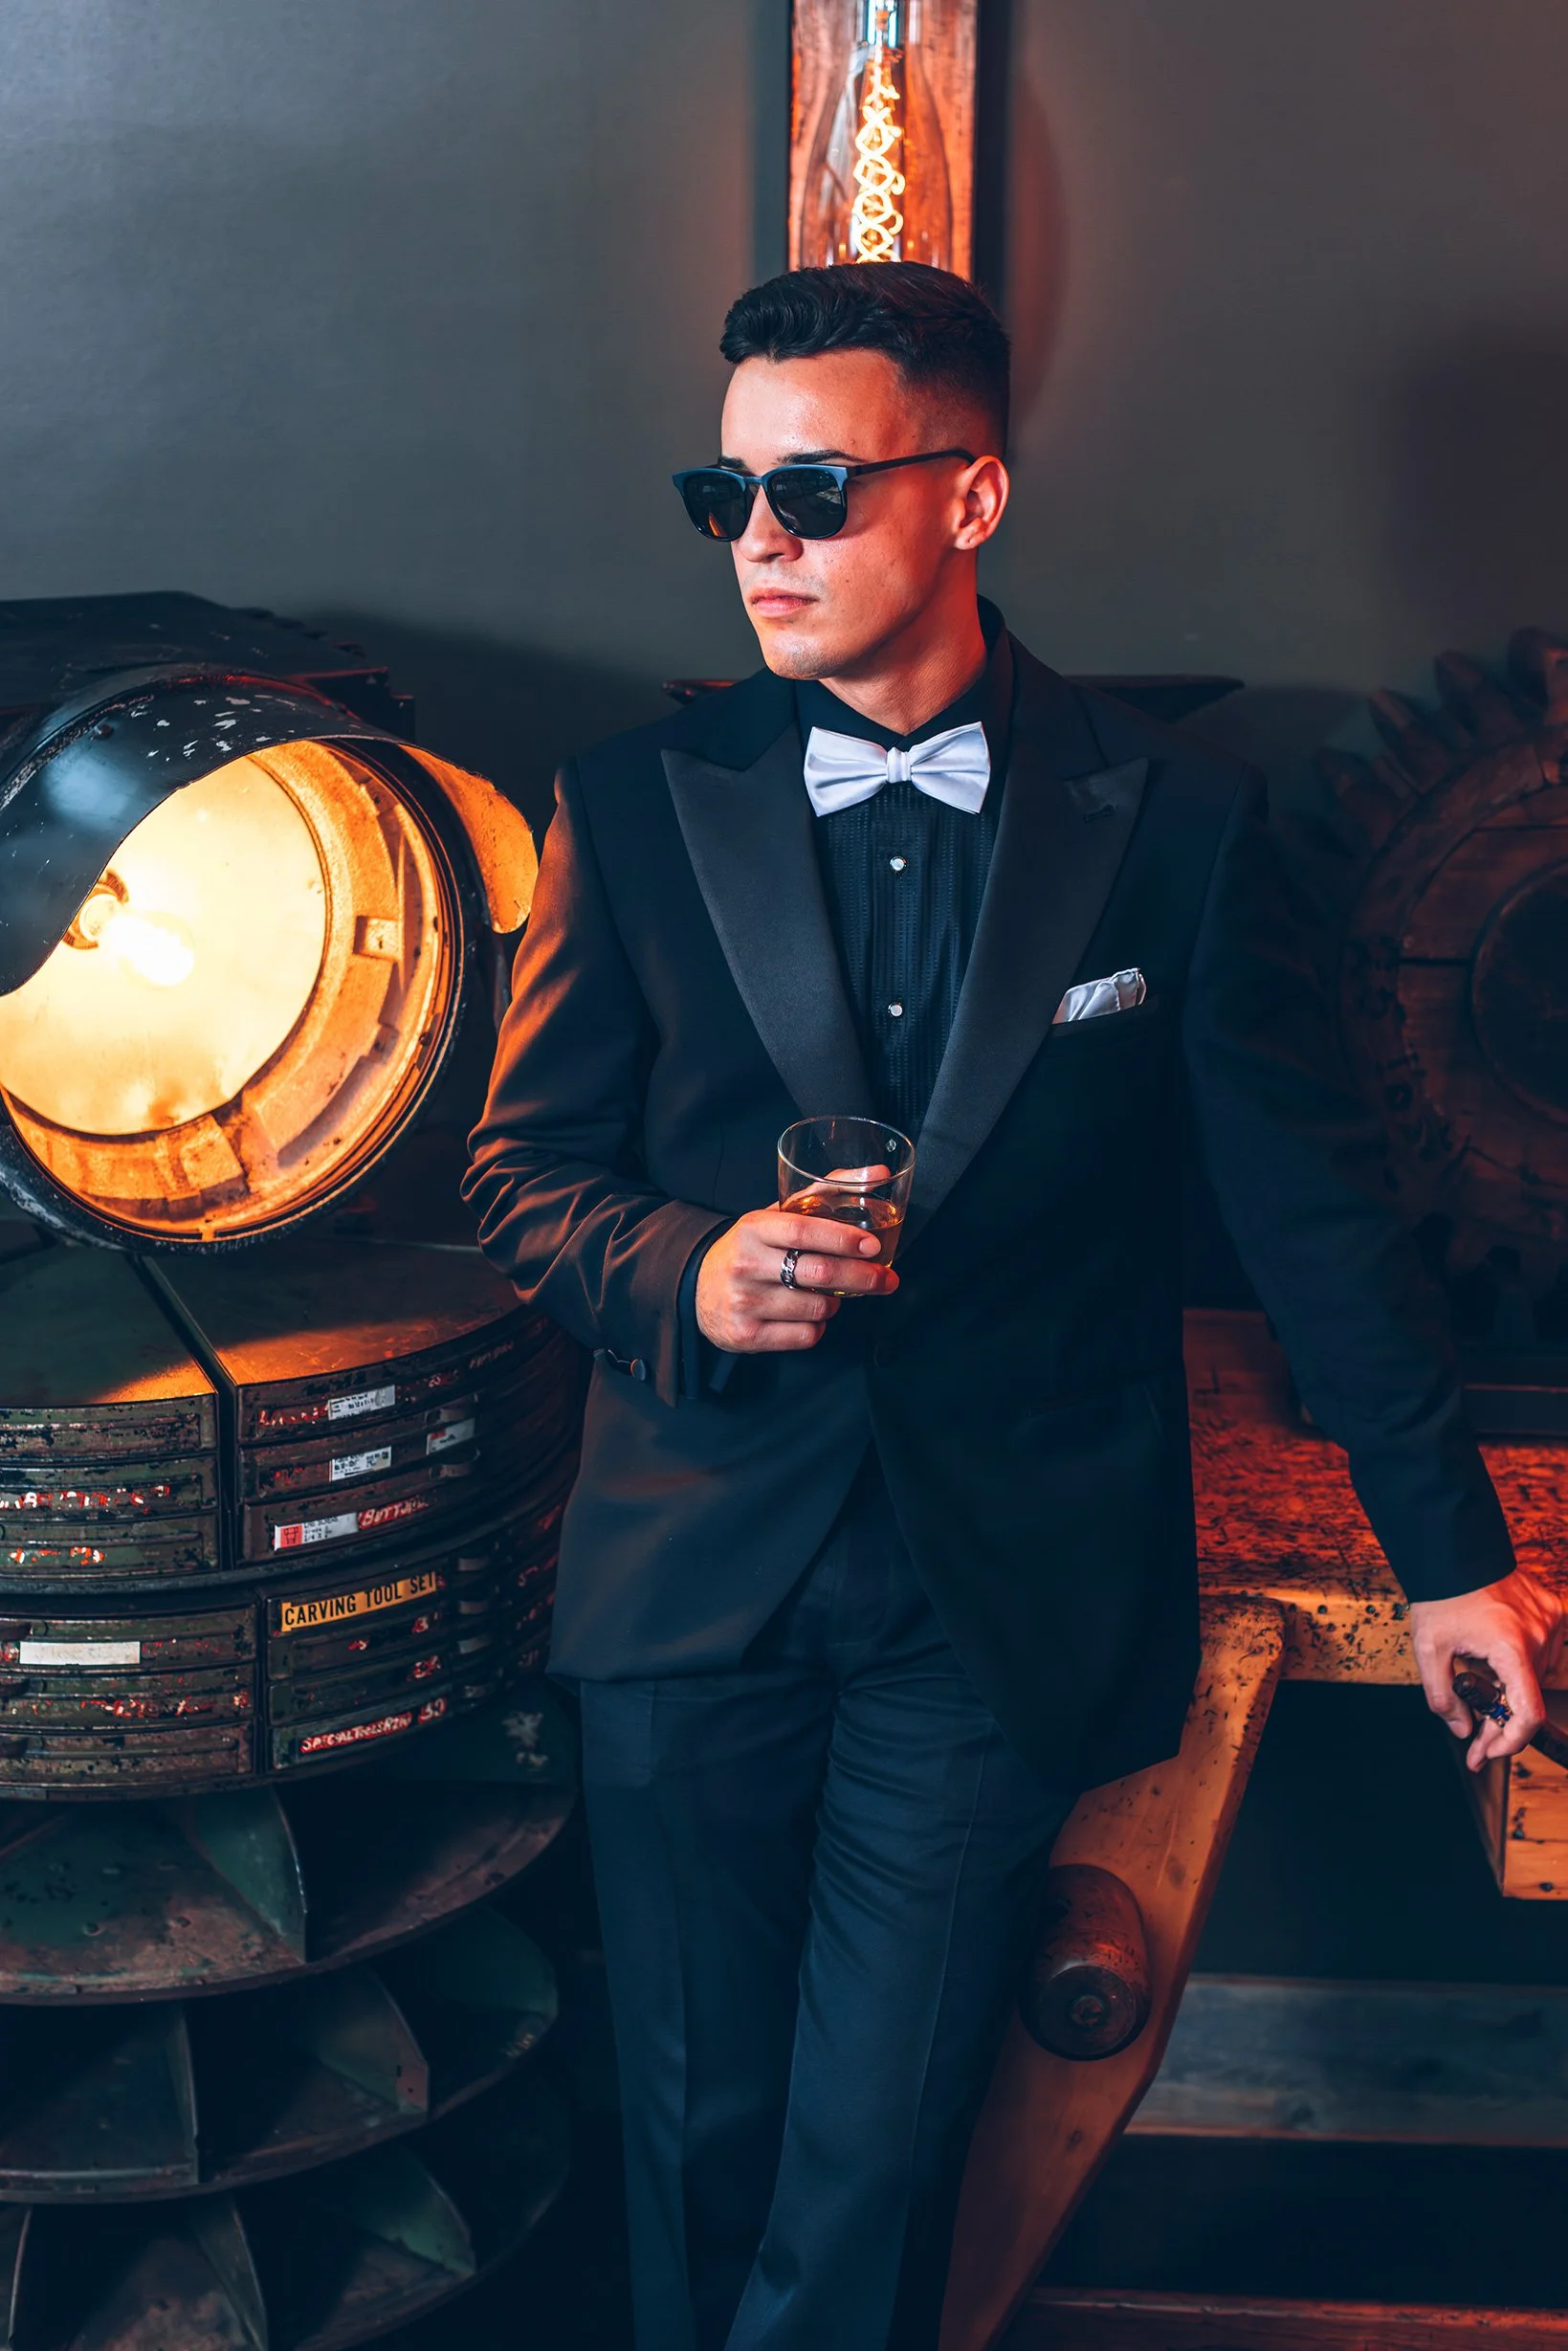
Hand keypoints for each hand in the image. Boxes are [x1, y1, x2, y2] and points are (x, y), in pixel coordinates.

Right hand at [695, 1204, 896, 1353]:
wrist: (697, 1290)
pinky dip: (817, 1327)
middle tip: (886, 1279)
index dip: (841, 1239)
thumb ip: (824, 1192)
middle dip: (862, 1277)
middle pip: (818, 1273)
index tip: (872, 1245)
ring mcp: (744, 1303)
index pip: (802, 1231)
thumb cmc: (750, 1249)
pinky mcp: (747, 1336)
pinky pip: (804, 1336)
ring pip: (817, 1309)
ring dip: (835, 1303)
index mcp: (753, 1229)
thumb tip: (877, 1172)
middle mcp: (746, 1265)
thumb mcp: (775, 1216)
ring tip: (827, 1295)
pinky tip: (807, 1315)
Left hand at [1408, 1567, 1565, 1769]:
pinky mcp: (1552, 1611)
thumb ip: (1443, 1697)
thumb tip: (1463, 1730)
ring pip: (1535, 1678)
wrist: (1454, 1552)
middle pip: (1527, 1699)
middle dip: (1500, 1725)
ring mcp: (1549, 1623)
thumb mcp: (1428, 1650)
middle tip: (1477, 1743)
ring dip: (1510, 1692)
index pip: (1528, 1714)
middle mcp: (1539, 1636)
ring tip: (1480, 1687)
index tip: (1489, 1752)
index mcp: (1510, 1648)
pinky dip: (1520, 1665)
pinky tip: (1495, 1662)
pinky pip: (1543, 1652)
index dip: (1511, 1742)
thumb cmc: (1442, 1596)